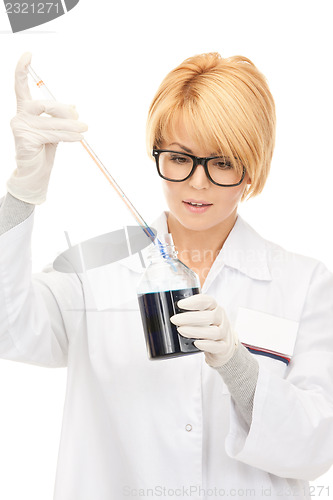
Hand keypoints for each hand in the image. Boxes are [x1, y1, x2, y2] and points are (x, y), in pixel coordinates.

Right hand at [6, 52, 87, 204]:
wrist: (36, 173)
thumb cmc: (43, 151)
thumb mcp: (55, 130)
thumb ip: (60, 117)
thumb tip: (74, 107)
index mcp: (25, 110)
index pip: (20, 86)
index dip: (23, 69)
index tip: (28, 54)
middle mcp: (20, 116)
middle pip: (44, 105)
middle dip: (64, 112)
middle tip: (81, 122)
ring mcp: (20, 127)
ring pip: (51, 122)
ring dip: (71, 127)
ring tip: (84, 131)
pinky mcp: (24, 138)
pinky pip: (51, 134)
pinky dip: (67, 136)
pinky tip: (78, 138)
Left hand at [170, 293, 237, 367]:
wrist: (223, 346)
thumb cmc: (208, 328)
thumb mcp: (202, 316)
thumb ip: (189, 311)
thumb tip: (164, 308)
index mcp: (214, 307)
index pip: (207, 301)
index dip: (193, 302)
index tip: (180, 304)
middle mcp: (221, 319)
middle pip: (210, 316)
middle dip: (190, 318)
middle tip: (174, 320)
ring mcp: (224, 333)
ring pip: (214, 331)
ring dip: (196, 331)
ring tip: (181, 331)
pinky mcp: (224, 347)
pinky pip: (217, 346)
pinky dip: (206, 344)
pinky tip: (196, 343)